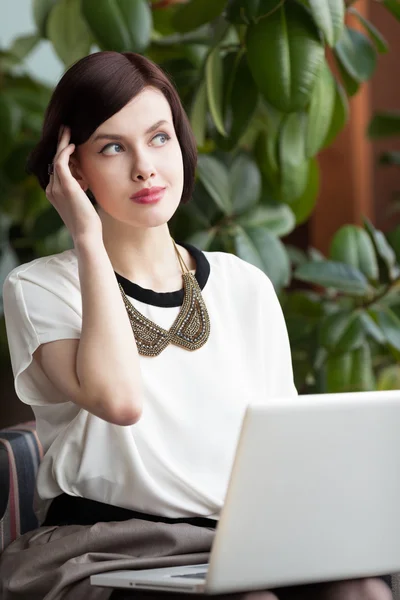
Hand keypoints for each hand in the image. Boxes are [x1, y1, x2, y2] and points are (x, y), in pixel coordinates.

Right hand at [46, 126, 102, 242]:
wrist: (86, 235)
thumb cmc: (88, 223)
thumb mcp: (83, 203)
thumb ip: (80, 191)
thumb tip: (85, 181)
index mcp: (54, 194)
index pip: (57, 170)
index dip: (64, 157)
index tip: (72, 146)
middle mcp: (52, 189)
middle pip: (55, 162)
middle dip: (60, 145)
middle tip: (65, 130)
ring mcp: (56, 188)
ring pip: (57, 159)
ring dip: (63, 144)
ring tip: (69, 132)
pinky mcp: (66, 186)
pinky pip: (61, 162)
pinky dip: (65, 152)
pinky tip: (73, 145)